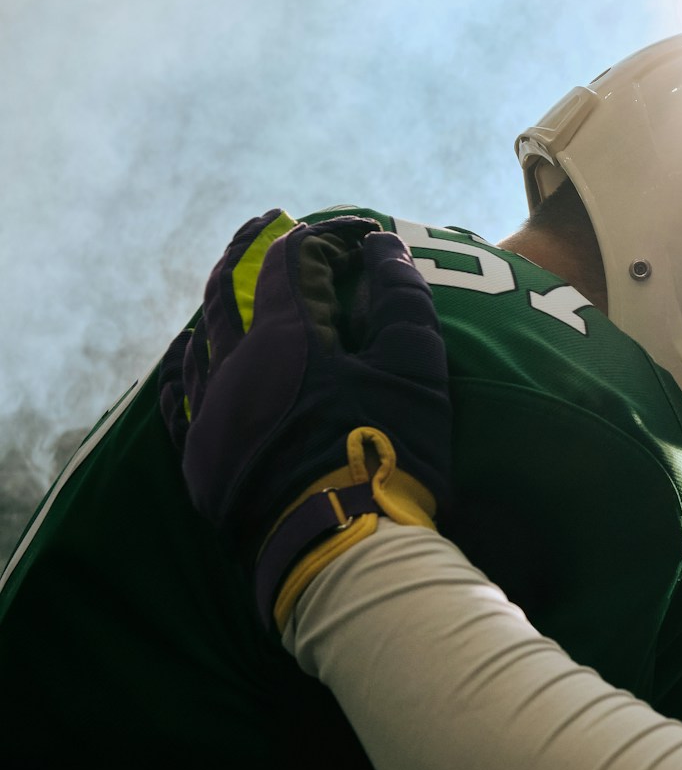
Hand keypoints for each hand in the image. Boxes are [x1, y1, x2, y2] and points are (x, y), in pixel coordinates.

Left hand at [159, 210, 450, 626]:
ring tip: (229, 283)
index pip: (296, 260)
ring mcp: (210, 413)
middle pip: (230, 288)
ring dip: (217, 302)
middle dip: (251, 249)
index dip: (328, 235)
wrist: (342, 546)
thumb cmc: (388, 451)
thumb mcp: (415, 368)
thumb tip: (380, 247)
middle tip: (266, 223)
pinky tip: (188, 354)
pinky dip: (185, 366)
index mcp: (287, 335)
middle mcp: (234, 364)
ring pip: (200, 338)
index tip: (361, 234)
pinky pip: (178, 398)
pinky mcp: (200, 459)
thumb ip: (401, 299)